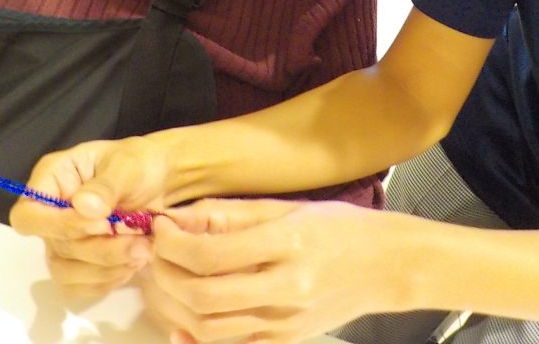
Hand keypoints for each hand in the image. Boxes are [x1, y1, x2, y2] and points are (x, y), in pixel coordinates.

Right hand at [9, 136, 168, 296]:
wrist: (159, 181)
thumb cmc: (139, 165)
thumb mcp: (128, 166)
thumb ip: (106, 185)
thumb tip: (82, 205)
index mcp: (51, 179)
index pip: (28, 215)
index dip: (58, 226)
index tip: (103, 224)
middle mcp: (49, 213)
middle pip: (54, 247)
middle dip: (100, 249)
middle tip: (141, 242)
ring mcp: (60, 240)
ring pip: (65, 272)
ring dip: (106, 268)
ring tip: (143, 251)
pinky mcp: (76, 262)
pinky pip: (79, 286)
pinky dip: (107, 281)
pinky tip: (132, 265)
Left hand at [148, 198, 404, 343]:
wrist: (387, 266)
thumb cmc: (338, 227)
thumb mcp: (287, 207)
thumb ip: (230, 214)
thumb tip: (178, 218)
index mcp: (289, 243)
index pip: (211, 253)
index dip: (172, 242)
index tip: (159, 227)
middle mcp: (287, 288)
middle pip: (202, 295)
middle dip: (164, 275)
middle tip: (152, 253)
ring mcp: (286, 322)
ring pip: (208, 328)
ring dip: (172, 305)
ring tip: (162, 279)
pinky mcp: (285, 342)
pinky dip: (195, 335)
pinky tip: (181, 315)